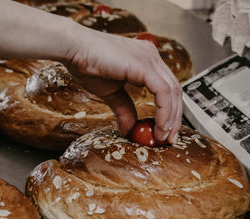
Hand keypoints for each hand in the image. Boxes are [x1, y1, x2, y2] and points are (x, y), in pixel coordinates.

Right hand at [64, 28, 181, 143]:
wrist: (75, 48)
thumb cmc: (88, 63)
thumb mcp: (111, 93)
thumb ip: (124, 109)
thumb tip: (128, 129)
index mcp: (145, 61)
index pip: (167, 88)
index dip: (170, 111)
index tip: (164, 130)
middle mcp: (151, 57)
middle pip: (175, 90)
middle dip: (174, 117)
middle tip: (168, 138)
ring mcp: (150, 59)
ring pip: (172, 92)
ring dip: (171, 117)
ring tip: (163, 135)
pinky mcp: (145, 65)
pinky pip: (163, 92)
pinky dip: (164, 111)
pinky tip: (158, 125)